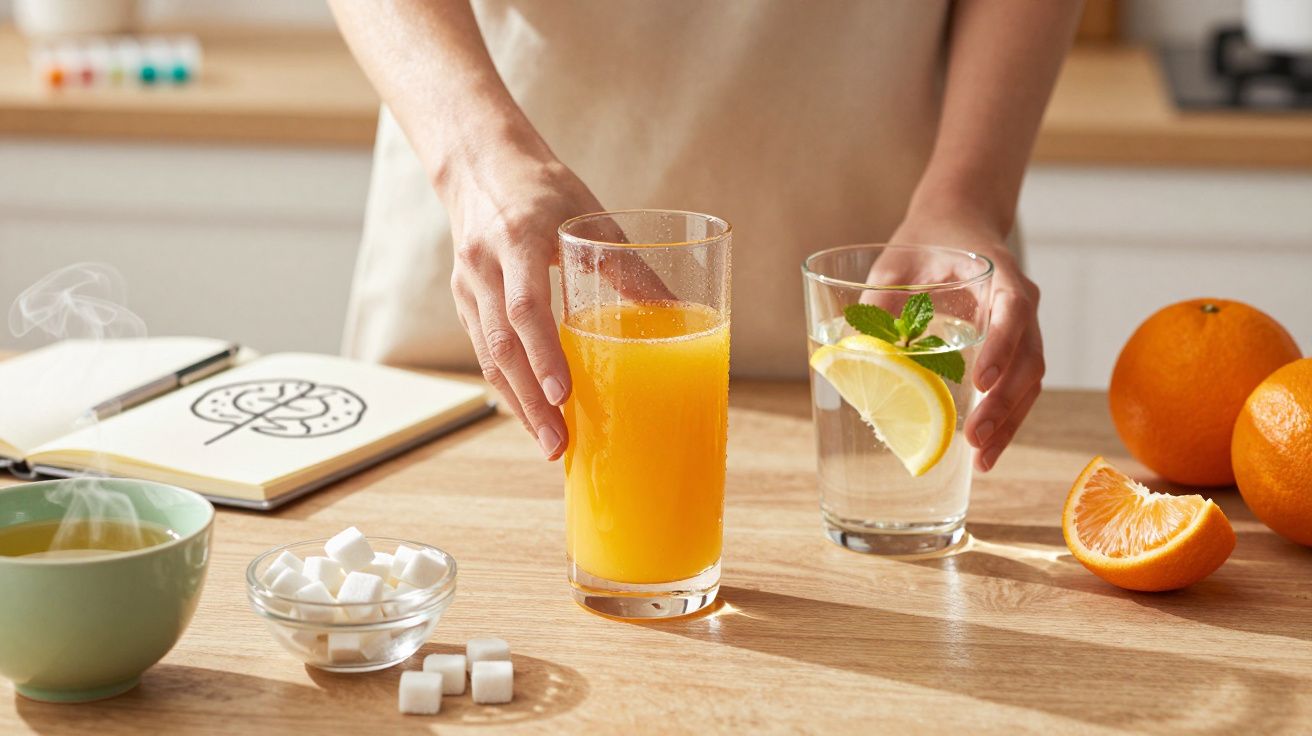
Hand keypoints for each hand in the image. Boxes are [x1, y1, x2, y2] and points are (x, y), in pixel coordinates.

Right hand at [442, 148, 601, 460]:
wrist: (480, 164)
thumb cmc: (542, 188)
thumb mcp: (588, 214)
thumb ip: (624, 262)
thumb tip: (672, 309)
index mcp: (517, 239)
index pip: (524, 305)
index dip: (543, 353)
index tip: (564, 395)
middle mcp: (483, 266)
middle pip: (501, 345)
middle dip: (530, 401)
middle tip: (559, 444)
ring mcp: (466, 286)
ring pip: (488, 357)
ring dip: (519, 405)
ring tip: (550, 444)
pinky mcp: (463, 301)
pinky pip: (483, 352)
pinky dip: (508, 388)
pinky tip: (532, 415)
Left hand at [887, 214, 1044, 471]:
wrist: (959, 220)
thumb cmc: (928, 239)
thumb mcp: (896, 260)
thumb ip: (880, 297)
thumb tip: (856, 350)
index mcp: (1000, 274)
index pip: (1012, 312)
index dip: (1001, 349)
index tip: (980, 383)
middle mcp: (1021, 303)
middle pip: (1028, 359)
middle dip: (1004, 404)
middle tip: (974, 439)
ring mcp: (1023, 328)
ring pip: (1029, 380)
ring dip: (1009, 422)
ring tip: (983, 459)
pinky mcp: (1014, 347)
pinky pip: (1019, 386)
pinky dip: (1006, 418)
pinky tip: (985, 448)